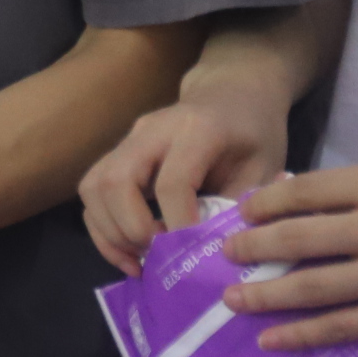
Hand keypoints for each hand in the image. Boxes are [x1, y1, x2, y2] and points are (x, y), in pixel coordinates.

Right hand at [81, 85, 290, 275]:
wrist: (231, 95)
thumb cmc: (254, 133)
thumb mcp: (265, 168)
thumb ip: (240, 208)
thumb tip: (217, 254)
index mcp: (196, 130)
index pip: (172, 182)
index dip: (179, 225)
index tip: (192, 257)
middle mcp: (151, 131)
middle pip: (117, 181)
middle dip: (132, 229)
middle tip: (158, 258)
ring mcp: (127, 140)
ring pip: (94, 187)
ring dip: (110, 231)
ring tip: (139, 261)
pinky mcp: (115, 155)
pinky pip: (92, 193)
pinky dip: (102, 228)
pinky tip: (127, 253)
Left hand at [223, 161, 357, 348]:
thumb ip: (340, 189)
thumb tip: (273, 200)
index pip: (300, 192)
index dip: (260, 206)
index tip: (239, 216)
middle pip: (296, 239)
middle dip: (250, 249)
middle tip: (224, 256)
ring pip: (311, 288)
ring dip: (263, 295)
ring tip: (232, 298)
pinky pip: (342, 328)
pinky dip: (301, 335)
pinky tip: (270, 339)